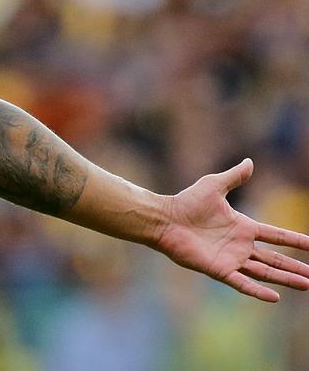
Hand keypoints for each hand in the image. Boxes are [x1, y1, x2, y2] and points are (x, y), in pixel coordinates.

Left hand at [156, 158, 308, 301]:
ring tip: (306, 284)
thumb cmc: (186, 202)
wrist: (164, 218)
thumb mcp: (214, 185)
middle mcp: (240, 245)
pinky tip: (275, 297)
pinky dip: (257, 290)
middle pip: (275, 259)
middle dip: (295, 267)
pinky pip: (242, 282)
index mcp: (243, 227)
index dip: (295, 240)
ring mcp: (231, 259)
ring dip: (285, 279)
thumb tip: (250, 161)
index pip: (276, 235)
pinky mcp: (219, 269)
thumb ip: (234, 176)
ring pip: (264, 272)